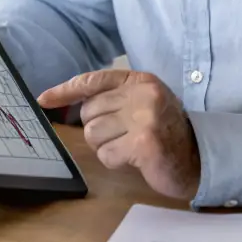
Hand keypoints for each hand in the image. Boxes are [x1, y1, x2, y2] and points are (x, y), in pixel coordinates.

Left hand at [38, 69, 200, 200]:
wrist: (199, 159)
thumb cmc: (165, 132)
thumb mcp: (142, 103)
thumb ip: (112, 99)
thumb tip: (65, 103)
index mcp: (140, 80)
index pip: (93, 80)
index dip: (65, 90)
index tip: (43, 99)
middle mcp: (142, 94)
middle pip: (88, 112)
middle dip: (97, 129)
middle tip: (121, 136)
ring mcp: (144, 118)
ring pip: (93, 134)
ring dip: (105, 147)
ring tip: (128, 147)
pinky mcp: (143, 144)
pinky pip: (106, 155)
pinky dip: (115, 162)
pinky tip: (134, 160)